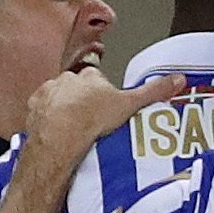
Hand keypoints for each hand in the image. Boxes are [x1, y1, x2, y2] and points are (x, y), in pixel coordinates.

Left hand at [26, 65, 172, 153]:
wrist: (61, 135)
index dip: (104, 93)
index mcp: (90, 77)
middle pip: (77, 88)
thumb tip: (177, 80)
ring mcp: (48, 92)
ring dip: (64, 109)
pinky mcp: (35, 107)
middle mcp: (67, 80)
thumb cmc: (93, 119)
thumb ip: (153, 92)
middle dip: (83, 100)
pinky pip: (42, 110)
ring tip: (75, 130)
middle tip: (93, 121)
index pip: (98, 80)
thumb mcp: (130, 105)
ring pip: (58, 98)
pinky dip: (48, 119)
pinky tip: (57, 132)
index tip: (107, 108)